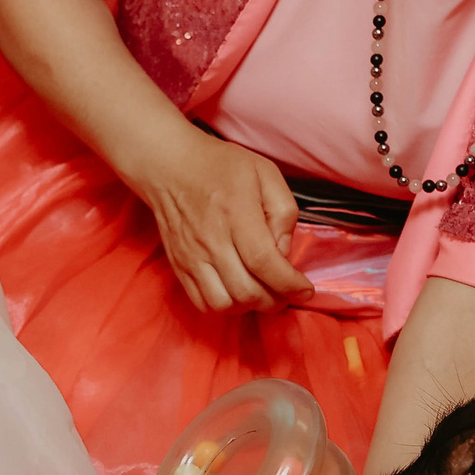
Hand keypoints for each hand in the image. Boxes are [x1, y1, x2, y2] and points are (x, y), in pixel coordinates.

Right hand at [127, 128, 311, 313]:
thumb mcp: (265, 173)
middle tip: (287, 293)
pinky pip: (202, 303)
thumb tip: (283, 252)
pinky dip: (225, 307)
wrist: (170, 166)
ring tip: (262, 294)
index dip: (289, 284)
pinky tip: (237, 293)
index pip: (264, 262)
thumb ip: (283, 211)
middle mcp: (211, 240)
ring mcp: (191, 256)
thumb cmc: (221, 167)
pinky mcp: (179, 266)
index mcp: (236, 213)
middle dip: (275, 301)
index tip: (305, 290)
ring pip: (224, 304)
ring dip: (249, 307)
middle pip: (246, 291)